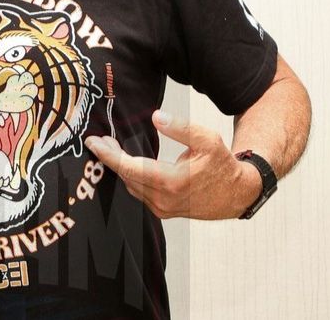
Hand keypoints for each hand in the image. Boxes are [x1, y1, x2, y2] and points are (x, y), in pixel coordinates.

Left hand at [83, 110, 260, 219]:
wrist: (236, 195)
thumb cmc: (222, 166)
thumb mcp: (207, 140)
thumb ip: (181, 128)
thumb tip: (157, 118)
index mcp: (172, 182)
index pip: (130, 168)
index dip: (109, 155)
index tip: (93, 143)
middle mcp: (163, 199)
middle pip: (126, 177)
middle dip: (111, 158)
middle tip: (100, 141)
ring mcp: (162, 208)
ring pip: (131, 186)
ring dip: (120, 168)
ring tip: (111, 148)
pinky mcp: (164, 211)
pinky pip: (139, 193)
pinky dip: (131, 177)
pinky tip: (128, 164)